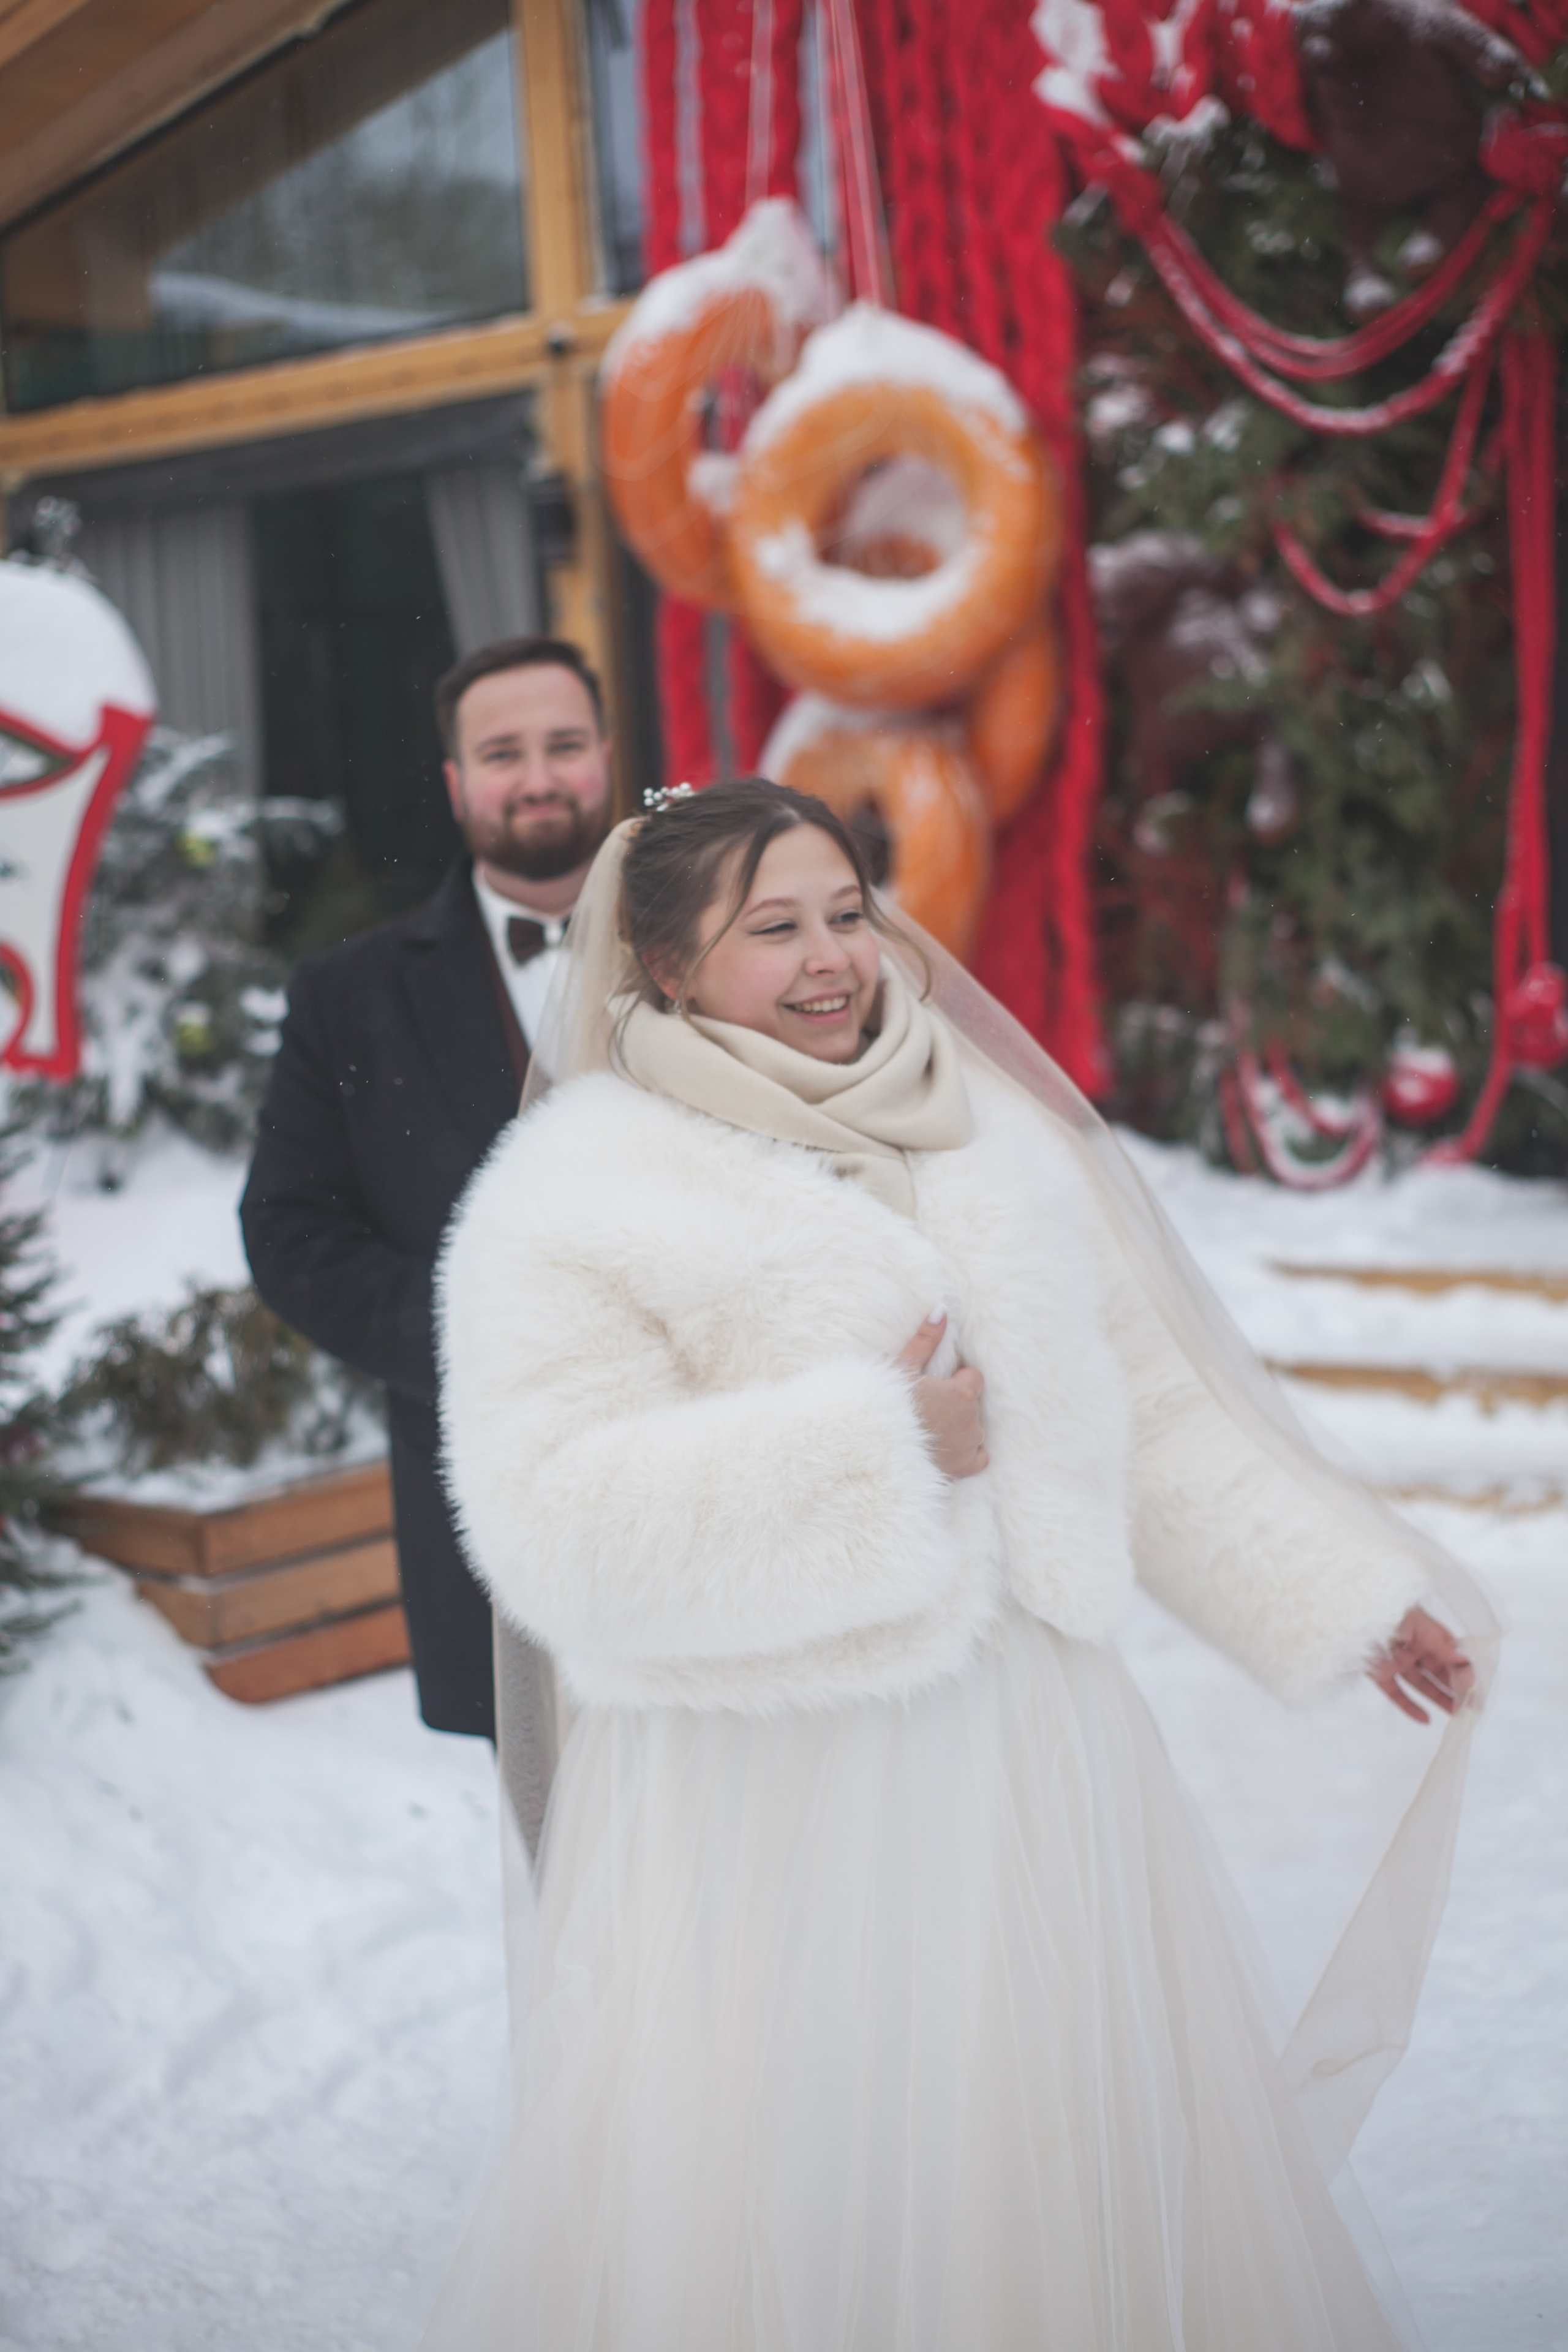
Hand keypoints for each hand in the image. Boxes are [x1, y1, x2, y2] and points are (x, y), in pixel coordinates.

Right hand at [895, 1311, 988, 1479]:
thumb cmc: (887, 1405)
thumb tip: (941, 1311)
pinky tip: (948, 1447)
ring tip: (933, 1427)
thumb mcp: (903, 1368)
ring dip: (961, 1426)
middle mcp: (971, 1420)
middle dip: (957, 1403)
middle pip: (973, 1404)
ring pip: (976, 1429)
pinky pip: (980, 1457)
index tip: (937, 1385)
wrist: (872, 1447)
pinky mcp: (964, 1468)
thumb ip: (926, 1340)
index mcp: (961, 1394)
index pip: (974, 1379)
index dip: (956, 1380)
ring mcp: (969, 1445)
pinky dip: (969, 1453)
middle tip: (929, 1406)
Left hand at [1367, 1606, 1474, 1724]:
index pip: (1451, 1656)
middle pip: (1439, 1672)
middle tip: (1471, 1707)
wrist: (1352, 1609)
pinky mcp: (1380, 1673)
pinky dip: (1409, 1707)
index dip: (1464, 1672)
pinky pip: (1396, 1693)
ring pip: (1422, 1684)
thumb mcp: (1418, 1623)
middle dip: (1456, 1689)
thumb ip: (1440, 1642)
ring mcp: (1398, 1661)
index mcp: (1427, 1633)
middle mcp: (1415, 1648)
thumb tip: (1464, 1658)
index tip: (1476, 1689)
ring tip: (1456, 1715)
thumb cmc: (1387, 1608)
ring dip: (1439, 1699)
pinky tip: (1425, 1720)